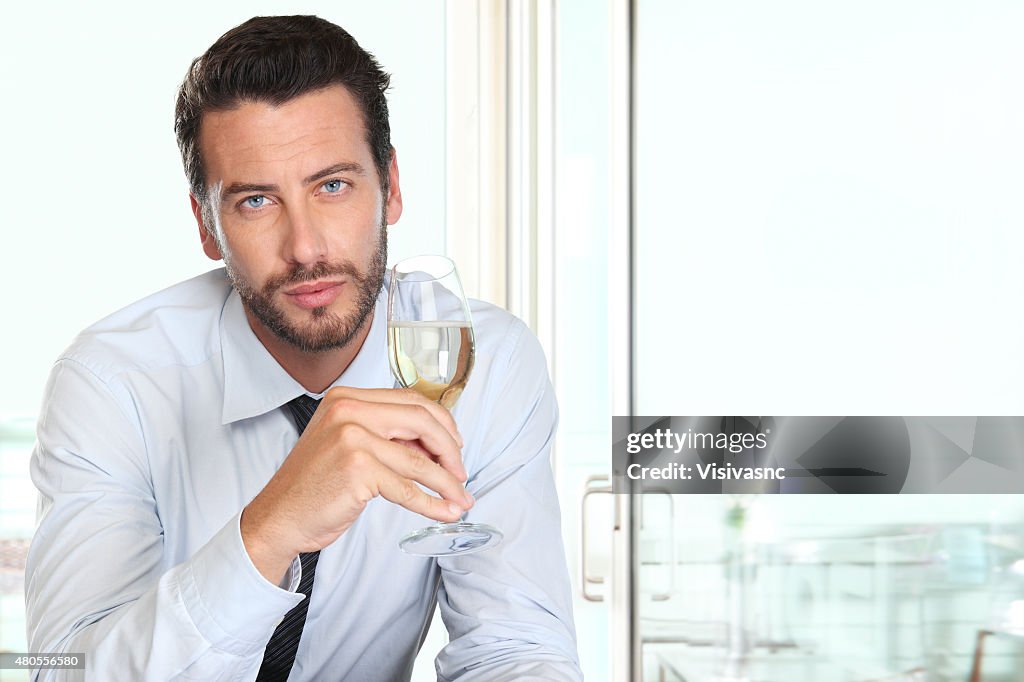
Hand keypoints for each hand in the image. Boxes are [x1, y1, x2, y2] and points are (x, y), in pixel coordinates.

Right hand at [241, 386, 471, 582]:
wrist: (278, 517)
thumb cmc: (313, 485)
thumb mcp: (347, 444)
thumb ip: (386, 436)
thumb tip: (437, 447)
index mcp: (348, 398)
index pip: (411, 400)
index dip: (441, 424)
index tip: (455, 445)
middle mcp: (349, 410)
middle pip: (422, 421)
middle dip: (450, 450)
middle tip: (461, 473)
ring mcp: (352, 438)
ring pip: (418, 460)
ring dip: (447, 483)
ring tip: (461, 499)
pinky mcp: (357, 469)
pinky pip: (407, 488)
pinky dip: (432, 502)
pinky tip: (445, 511)